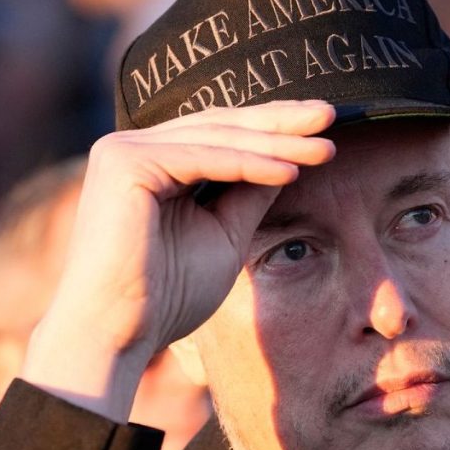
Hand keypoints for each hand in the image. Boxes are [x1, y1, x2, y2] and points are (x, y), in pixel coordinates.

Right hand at [20, 101, 336, 421]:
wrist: (117, 334)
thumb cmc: (166, 297)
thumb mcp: (224, 236)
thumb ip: (249, 195)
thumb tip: (290, 161)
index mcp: (151, 163)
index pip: (220, 134)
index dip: (272, 129)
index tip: (323, 128)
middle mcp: (130, 147)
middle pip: (220, 126)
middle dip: (280, 123)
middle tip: (332, 115)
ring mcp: (123, 150)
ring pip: (217, 139)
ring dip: (275, 143)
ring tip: (325, 148)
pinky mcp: (124, 162)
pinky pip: (202, 158)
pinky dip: (249, 165)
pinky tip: (291, 171)